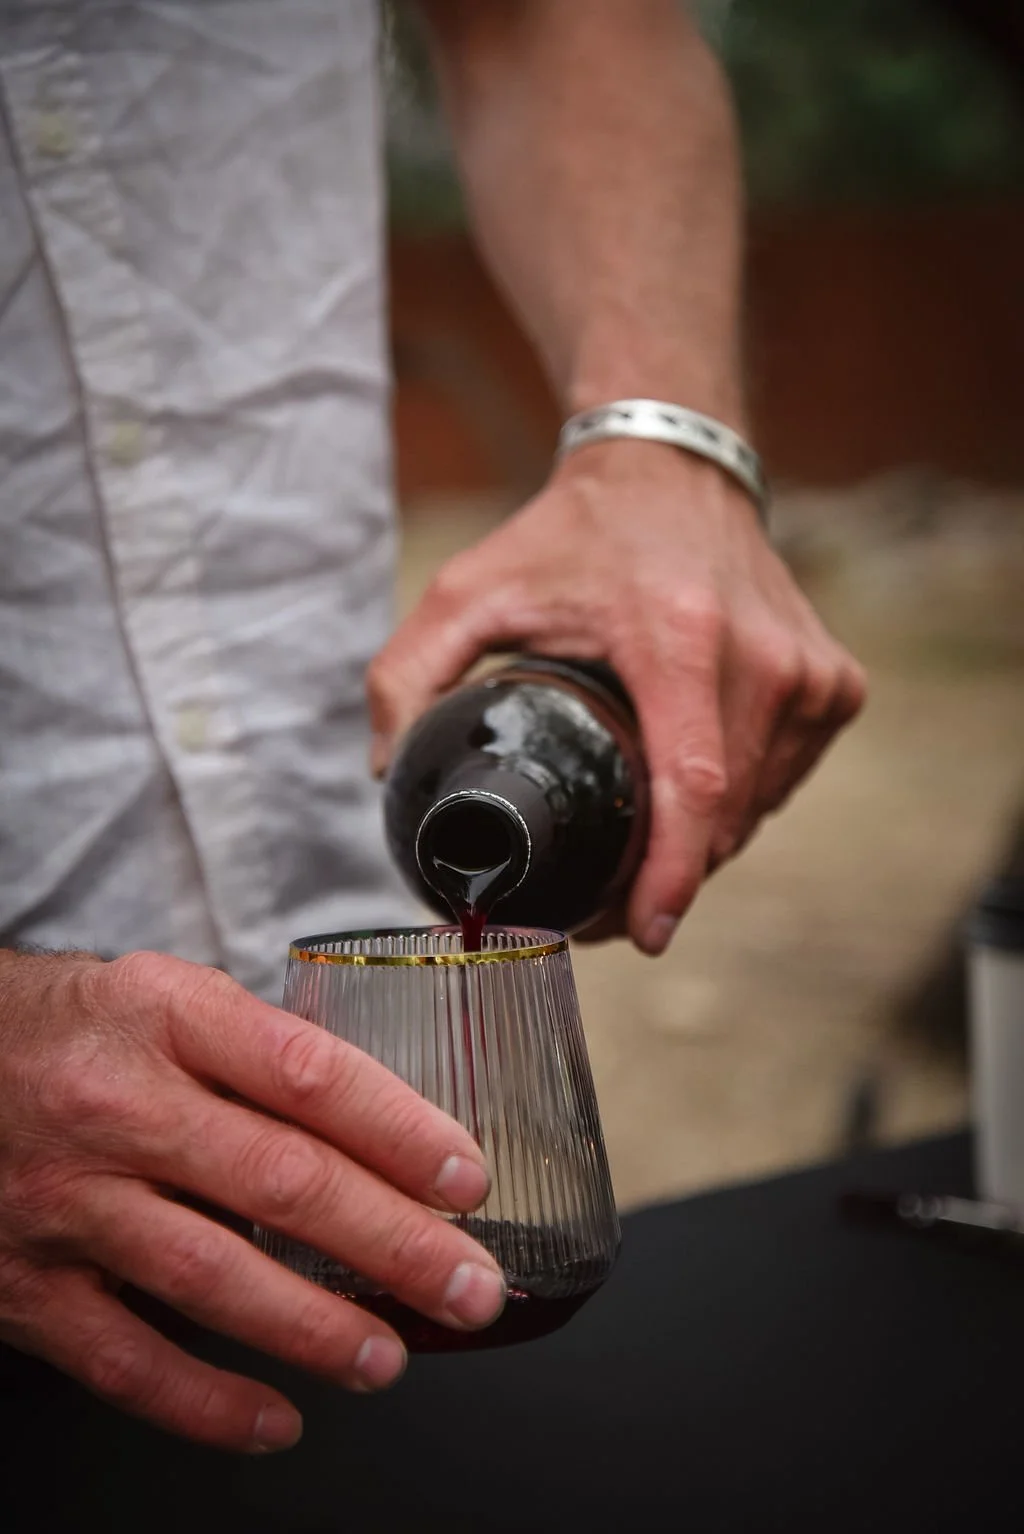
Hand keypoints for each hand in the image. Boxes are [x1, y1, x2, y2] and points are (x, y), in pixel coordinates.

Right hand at [0, 950, 504, 1450]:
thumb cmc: (73, 1030)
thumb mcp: (162, 997)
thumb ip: (258, 1051)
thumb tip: (384, 1120)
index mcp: (165, 1017)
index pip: (306, 1074)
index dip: (398, 1130)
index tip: (464, 1177)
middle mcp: (118, 1108)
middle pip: (279, 1182)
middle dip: (392, 1244)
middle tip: (469, 1286)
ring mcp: (70, 1202)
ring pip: (211, 1278)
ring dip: (315, 1329)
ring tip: (390, 1357)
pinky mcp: (29, 1287)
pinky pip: (126, 1360)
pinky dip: (206, 1403)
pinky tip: (275, 1419)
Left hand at [369, 440, 865, 952]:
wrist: (674, 468)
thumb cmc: (574, 535)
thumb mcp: (469, 587)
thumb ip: (408, 672)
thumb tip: (386, 768)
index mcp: (679, 637)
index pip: (693, 785)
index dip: (669, 875)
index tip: (643, 932)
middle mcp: (764, 656)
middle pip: (723, 817)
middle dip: (664, 879)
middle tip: (600, 903)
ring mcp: (810, 672)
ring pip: (758, 810)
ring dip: (701, 848)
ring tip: (638, 849)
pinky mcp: (835, 684)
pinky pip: (784, 783)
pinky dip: (738, 805)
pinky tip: (689, 787)